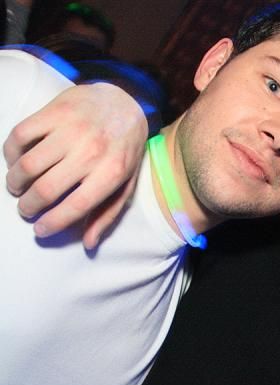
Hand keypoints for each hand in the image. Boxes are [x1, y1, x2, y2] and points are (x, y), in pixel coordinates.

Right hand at [4, 82, 147, 248]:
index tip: (39, 230)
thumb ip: (108, 213)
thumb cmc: (124, 150)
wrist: (125, 103)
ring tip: (18, 187)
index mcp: (112, 173)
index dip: (53, 223)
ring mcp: (71, 130)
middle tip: (26, 209)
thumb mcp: (126, 183)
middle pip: (46, 189)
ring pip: (28, 164)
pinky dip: (10, 152)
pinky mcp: (54, 111)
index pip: (75, 206)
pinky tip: (15, 161)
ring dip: (16, 181)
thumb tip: (89, 243)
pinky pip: (20, 135)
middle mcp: (91, 152)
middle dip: (29, 206)